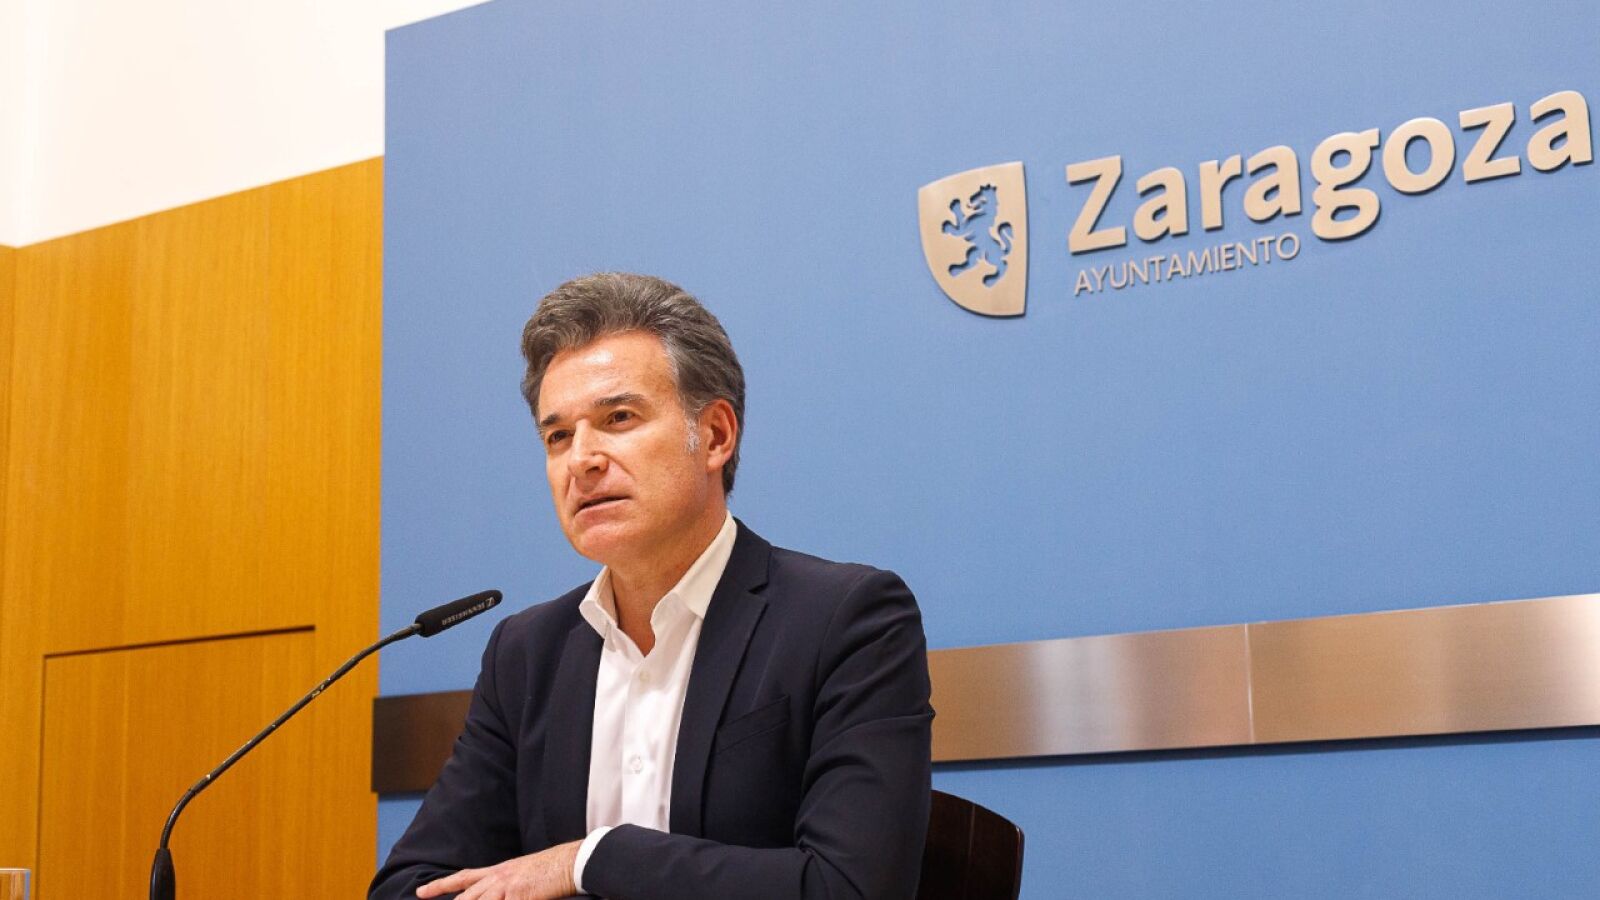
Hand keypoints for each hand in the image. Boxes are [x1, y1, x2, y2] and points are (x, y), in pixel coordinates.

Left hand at [415, 840, 581, 899]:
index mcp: (498, 871)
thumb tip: (499, 895)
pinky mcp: (518, 896)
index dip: (440, 886)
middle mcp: (497, 878)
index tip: (421, 893)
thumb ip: (507, 885)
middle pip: (465, 897)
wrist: (570, 862)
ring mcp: (506, 888)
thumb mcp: (522, 874)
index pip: (463, 878)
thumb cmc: (551, 870)